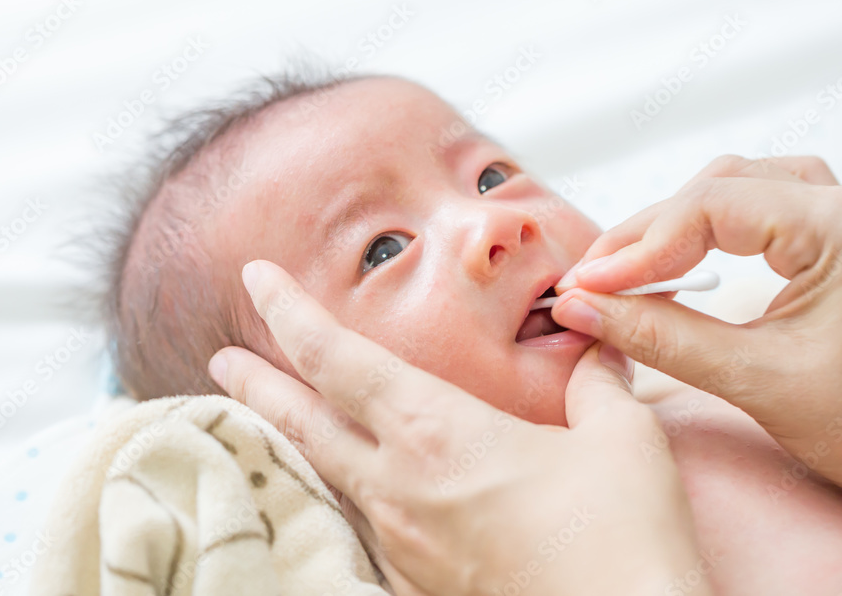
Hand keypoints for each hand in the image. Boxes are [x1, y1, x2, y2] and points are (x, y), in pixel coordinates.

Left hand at [208, 260, 711, 595]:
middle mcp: (401, 486)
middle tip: (221, 360)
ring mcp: (402, 541)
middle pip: (302, 421)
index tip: (255, 276)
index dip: (289, 311)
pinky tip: (358, 489)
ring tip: (273, 419)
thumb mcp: (620, 440)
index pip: (337, 358)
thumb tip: (598, 354)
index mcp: (437, 432)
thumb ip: (596, 386)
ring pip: (326, 474)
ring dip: (293, 438)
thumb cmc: (621, 542)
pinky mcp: (417, 582)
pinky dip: (343, 489)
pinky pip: (364, 521)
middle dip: (256, 383)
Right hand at [553, 154, 841, 518]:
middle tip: (594, 281)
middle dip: (648, 233)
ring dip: (677, 224)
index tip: (589, 286)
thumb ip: (661, 338)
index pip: (711, 206)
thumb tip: (585, 307)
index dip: (637, 245)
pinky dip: (711, 229)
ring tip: (628, 268)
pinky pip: (764, 208)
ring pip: (740, 189)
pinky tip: (683, 257)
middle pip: (720, 187)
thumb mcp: (759, 382)